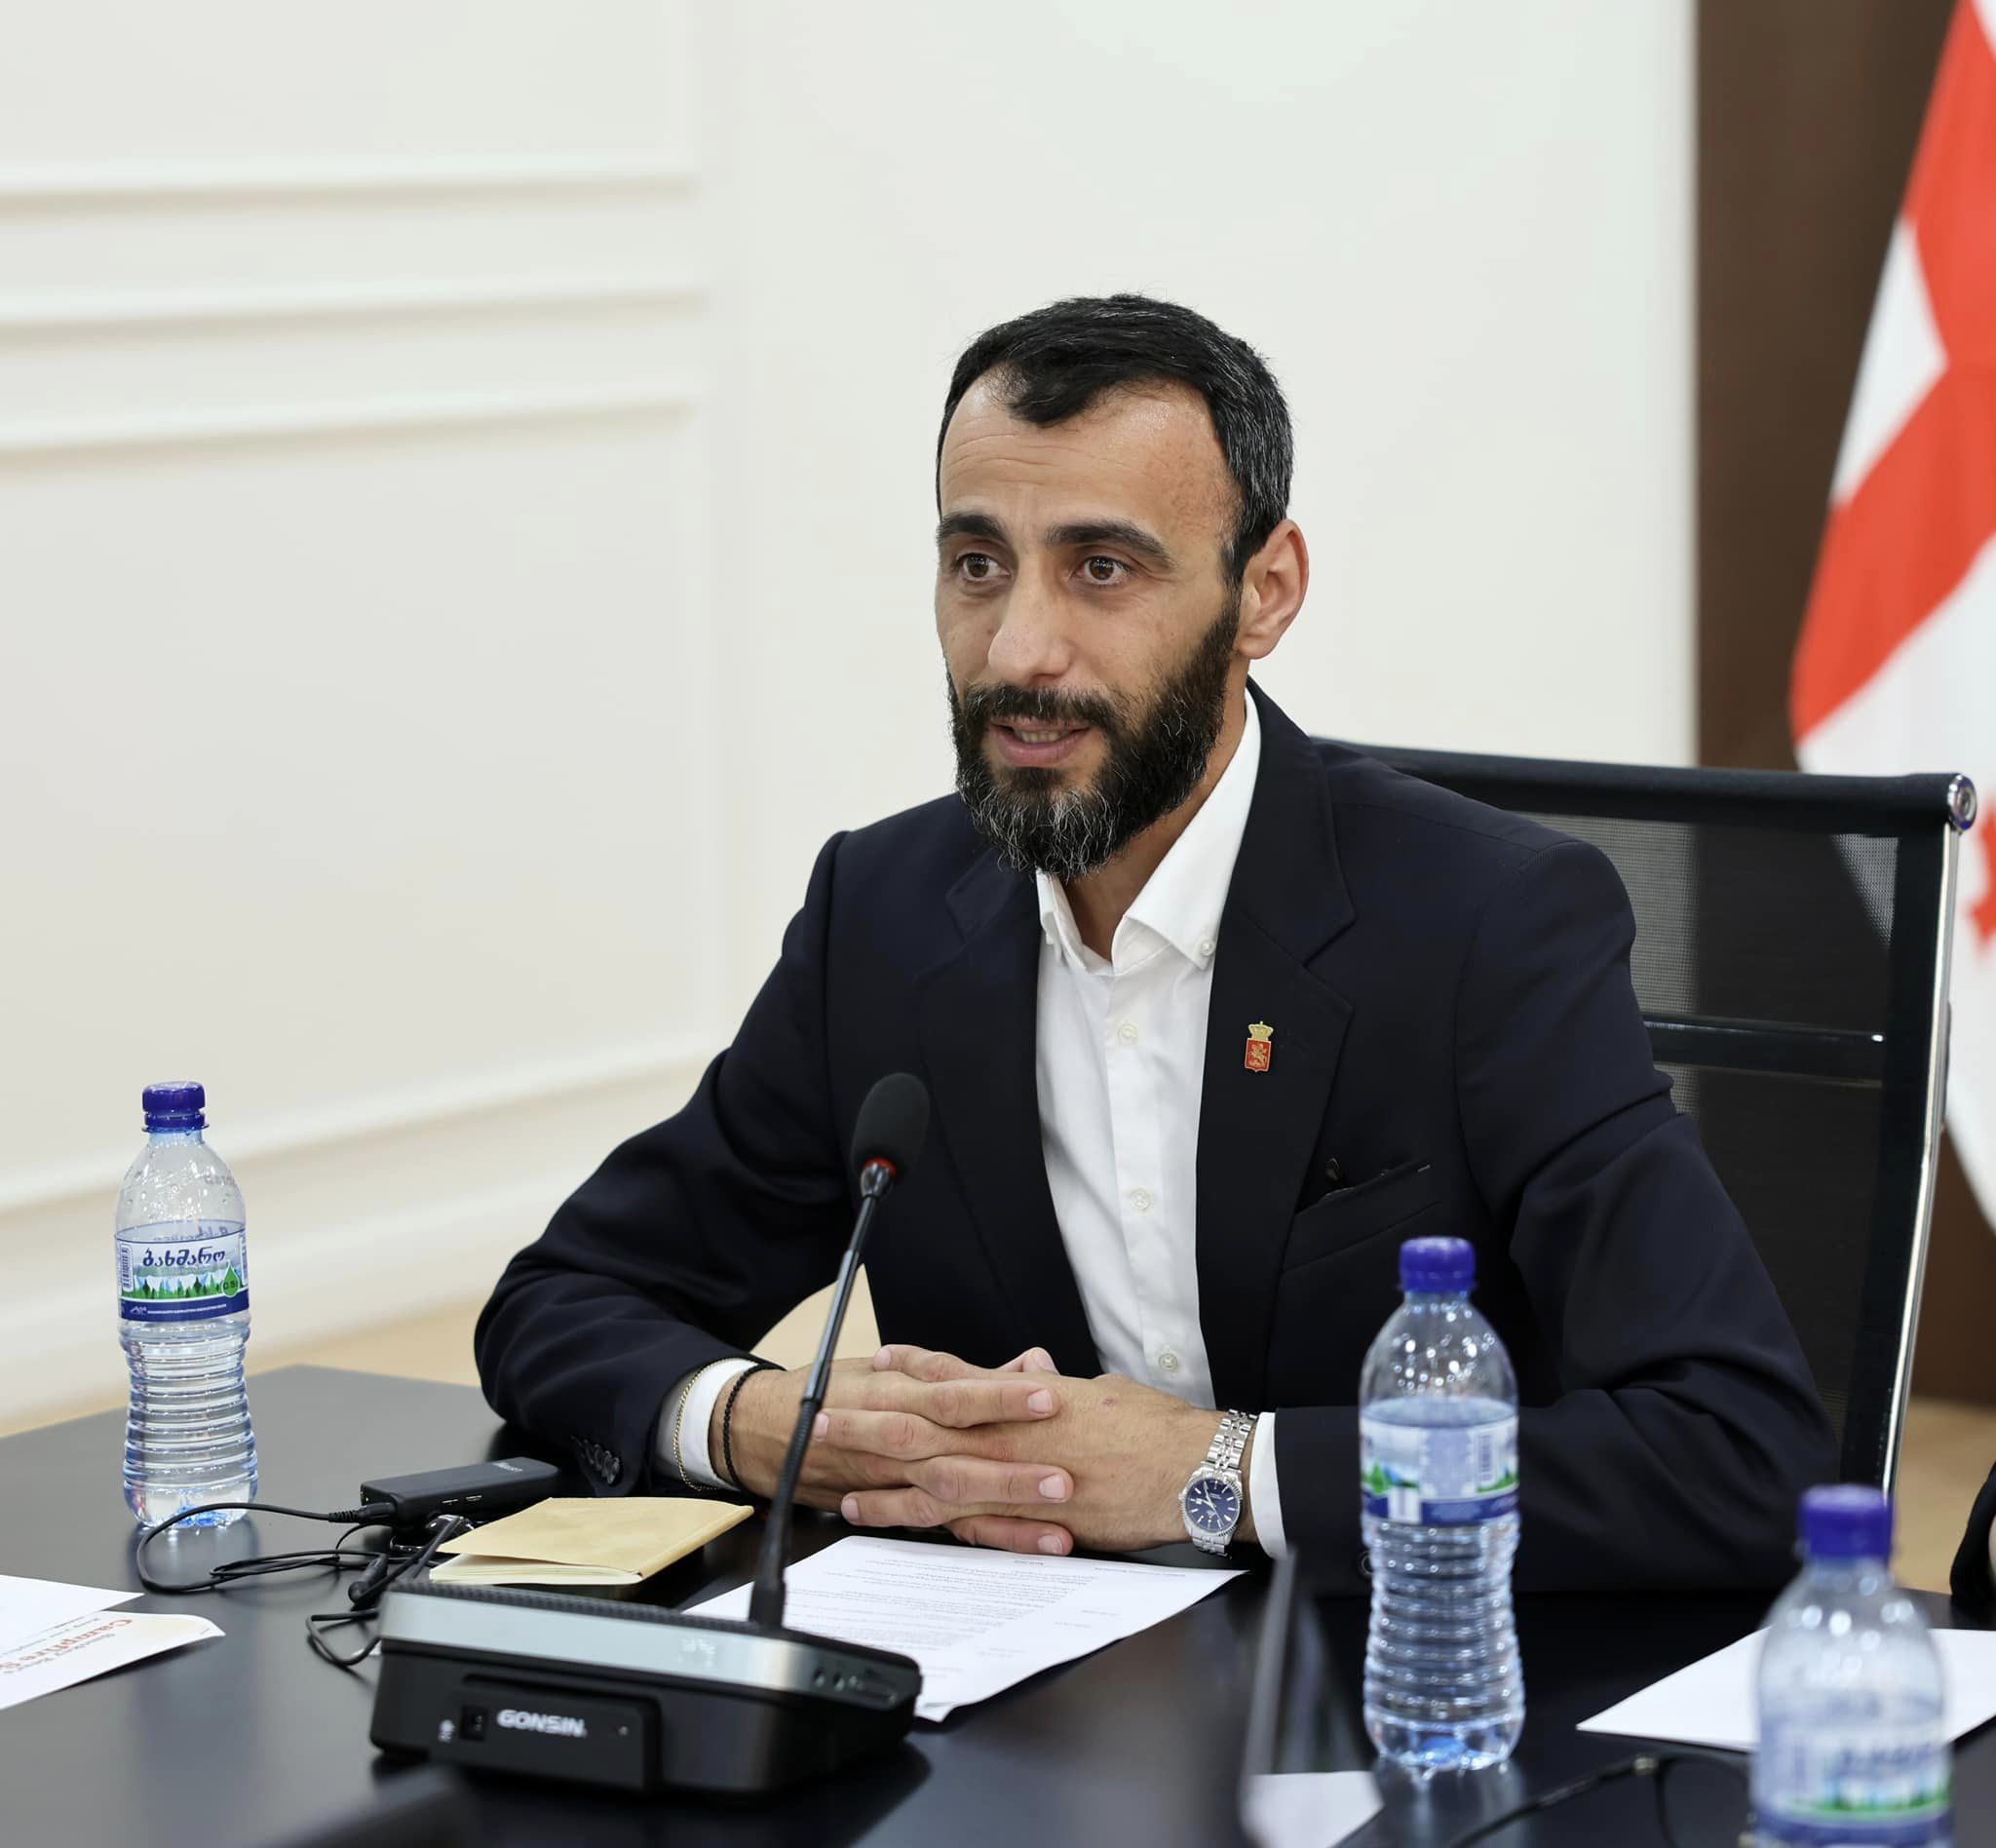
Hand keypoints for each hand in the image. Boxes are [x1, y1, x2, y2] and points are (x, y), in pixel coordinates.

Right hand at [717, 1357, 1077, 1553]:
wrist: (770, 1429)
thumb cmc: (839, 1390)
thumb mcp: (892, 1366)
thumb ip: (964, 1371)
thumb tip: (1027, 1363)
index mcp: (902, 1394)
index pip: (956, 1391)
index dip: (1000, 1395)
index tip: (1049, 1393)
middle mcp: (901, 1439)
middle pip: (959, 1451)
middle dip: (1012, 1466)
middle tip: (1065, 1474)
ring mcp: (898, 1479)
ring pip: (952, 1495)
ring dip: (1005, 1507)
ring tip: (1057, 1517)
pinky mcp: (899, 1508)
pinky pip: (945, 1527)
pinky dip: (986, 1537)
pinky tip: (1031, 1544)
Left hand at [842, 1346, 1241, 1553]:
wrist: (1193, 1470)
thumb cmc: (1155, 1429)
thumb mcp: (1100, 1392)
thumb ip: (1056, 1389)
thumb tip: (1033, 1374)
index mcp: (1028, 1398)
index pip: (960, 1378)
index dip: (917, 1369)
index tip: (883, 1360)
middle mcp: (1013, 1434)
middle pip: (926, 1425)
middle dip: (870, 1422)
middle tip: (822, 1417)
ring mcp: (1019, 1479)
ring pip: (934, 1479)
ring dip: (884, 1482)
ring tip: (840, 1483)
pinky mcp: (1033, 1521)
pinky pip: (970, 1521)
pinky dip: (930, 1519)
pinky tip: (900, 1522)